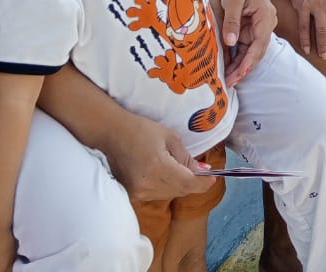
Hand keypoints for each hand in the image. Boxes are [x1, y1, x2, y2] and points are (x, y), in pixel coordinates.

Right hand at [101, 114, 216, 201]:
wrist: (112, 134)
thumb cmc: (142, 130)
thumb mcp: (170, 137)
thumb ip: (186, 157)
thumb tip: (202, 171)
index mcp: (158, 167)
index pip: (187, 183)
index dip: (203, 183)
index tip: (213, 178)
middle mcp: (147, 184)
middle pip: (179, 191)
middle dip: (193, 183)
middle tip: (200, 171)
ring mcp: (137, 192)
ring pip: (168, 194)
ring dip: (179, 185)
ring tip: (180, 169)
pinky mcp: (131, 194)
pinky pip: (156, 194)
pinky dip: (165, 187)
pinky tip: (166, 175)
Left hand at [219, 0, 276, 85]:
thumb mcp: (232, 0)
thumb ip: (232, 21)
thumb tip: (231, 42)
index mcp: (266, 16)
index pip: (260, 42)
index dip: (251, 59)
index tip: (241, 72)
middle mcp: (266, 25)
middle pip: (257, 51)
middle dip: (244, 68)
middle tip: (230, 81)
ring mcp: (260, 29)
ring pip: (252, 52)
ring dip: (240, 66)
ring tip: (228, 79)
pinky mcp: (252, 31)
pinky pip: (246, 48)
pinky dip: (238, 58)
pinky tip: (229, 69)